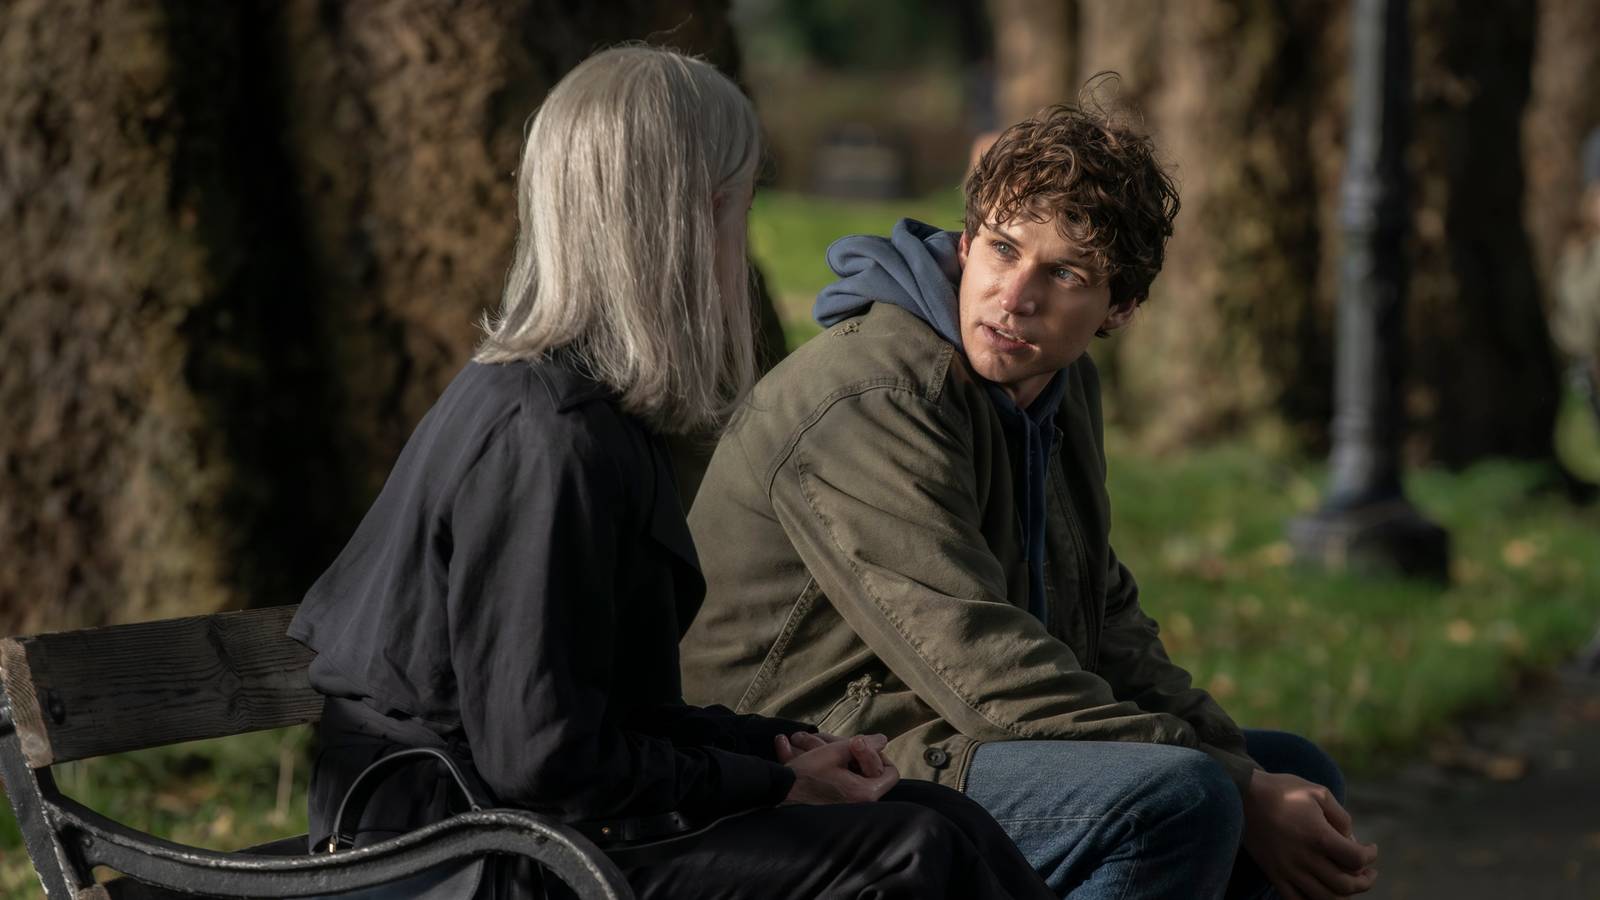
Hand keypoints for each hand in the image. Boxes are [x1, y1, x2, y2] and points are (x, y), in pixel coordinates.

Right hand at [777, 733, 898, 804]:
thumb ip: (863, 744)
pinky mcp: (831, 803)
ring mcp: (845, 805)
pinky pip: (836, 780)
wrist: (775, 795)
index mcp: (864, 793)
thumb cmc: (805, 776)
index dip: (879, 754)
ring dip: (831, 754)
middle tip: (834, 743)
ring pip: (850, 773)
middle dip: (852, 751)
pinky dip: (822, 764)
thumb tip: (882, 740)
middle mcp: (858, 804)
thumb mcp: (834, 752)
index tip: (859, 745)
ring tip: (804, 741)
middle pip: (870, 771)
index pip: (891, 773)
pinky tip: (793, 748)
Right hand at [1242, 771, 1378, 898]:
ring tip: (1350, 884)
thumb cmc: (1282, 790)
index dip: (1371, 856)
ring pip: (1325, 899)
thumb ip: (1340, 816)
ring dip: (1344, 896)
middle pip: (1345, 885)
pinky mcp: (1274, 874)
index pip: (1356, 859)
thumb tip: (1352, 839)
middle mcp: (1304, 858)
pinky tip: (1322, 892)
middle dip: (1364, 882)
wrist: (1243, 795)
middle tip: (1367, 873)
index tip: (1371, 849)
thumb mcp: (1318, 792)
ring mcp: (1288, 869)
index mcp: (1318, 836)